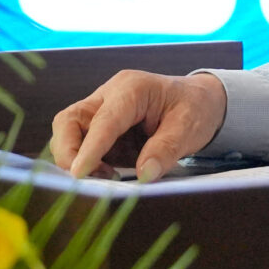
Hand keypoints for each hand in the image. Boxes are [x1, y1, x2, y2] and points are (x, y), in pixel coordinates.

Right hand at [50, 71, 228, 180]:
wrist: (199, 101)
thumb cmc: (195, 109)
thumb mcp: (189, 128)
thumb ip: (166, 149)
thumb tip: (144, 175)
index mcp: (132, 88)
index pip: (103, 120)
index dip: (89, 148)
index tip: (79, 174)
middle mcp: (109, 96)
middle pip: (69, 121)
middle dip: (68, 152)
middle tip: (87, 179)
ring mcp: (102, 111)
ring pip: (69, 133)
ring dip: (76, 159)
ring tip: (106, 177)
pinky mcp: (101, 129)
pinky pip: (82, 146)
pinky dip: (87, 164)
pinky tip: (107, 175)